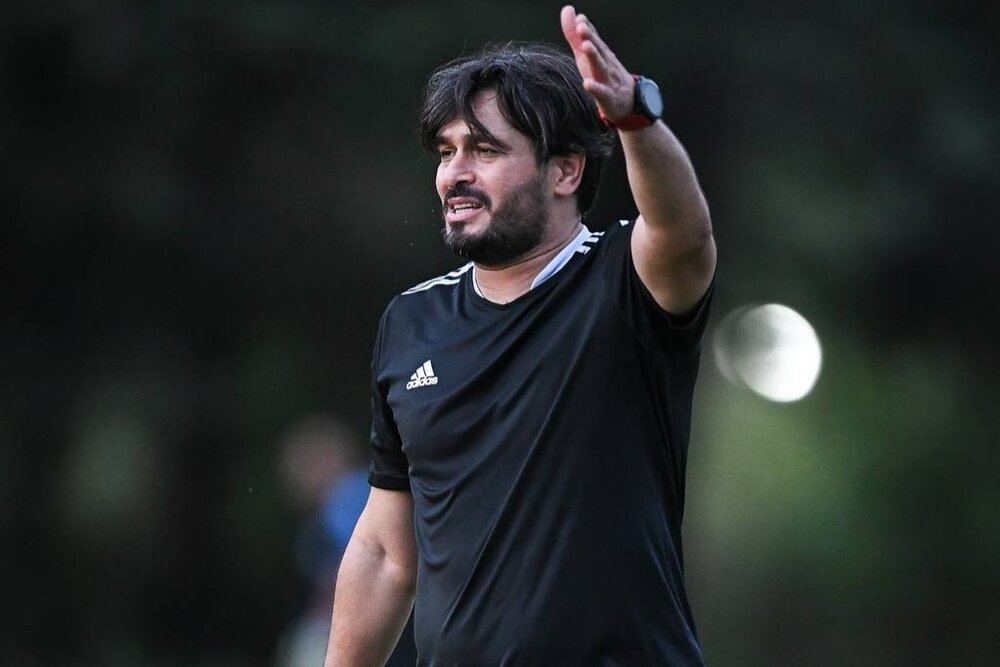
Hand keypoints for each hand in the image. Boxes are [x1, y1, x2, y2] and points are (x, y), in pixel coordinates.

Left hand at [560, 5, 634, 122]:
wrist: (628, 102)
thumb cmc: (604, 75)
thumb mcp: (587, 55)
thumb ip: (575, 35)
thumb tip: (568, 11)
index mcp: (599, 53)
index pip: (593, 38)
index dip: (586, 28)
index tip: (579, 19)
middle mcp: (605, 63)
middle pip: (598, 49)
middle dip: (590, 37)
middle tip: (581, 27)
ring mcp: (608, 80)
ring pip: (600, 67)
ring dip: (594, 56)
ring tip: (586, 46)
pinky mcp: (608, 97)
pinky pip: (602, 93)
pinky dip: (595, 88)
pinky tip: (587, 84)